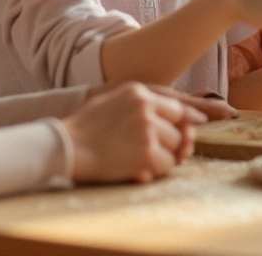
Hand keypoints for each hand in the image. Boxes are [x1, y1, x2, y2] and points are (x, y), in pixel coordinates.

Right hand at [61, 82, 218, 183]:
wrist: (66, 146)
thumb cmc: (86, 127)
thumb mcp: (113, 99)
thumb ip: (145, 102)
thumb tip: (190, 114)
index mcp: (139, 92)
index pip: (178, 107)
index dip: (188, 120)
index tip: (195, 127)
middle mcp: (147, 106)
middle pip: (180, 129)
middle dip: (173, 143)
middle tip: (158, 151)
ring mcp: (148, 128)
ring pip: (176, 147)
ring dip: (164, 157)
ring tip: (142, 159)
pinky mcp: (146, 151)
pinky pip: (167, 164)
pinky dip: (157, 170)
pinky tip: (140, 169)